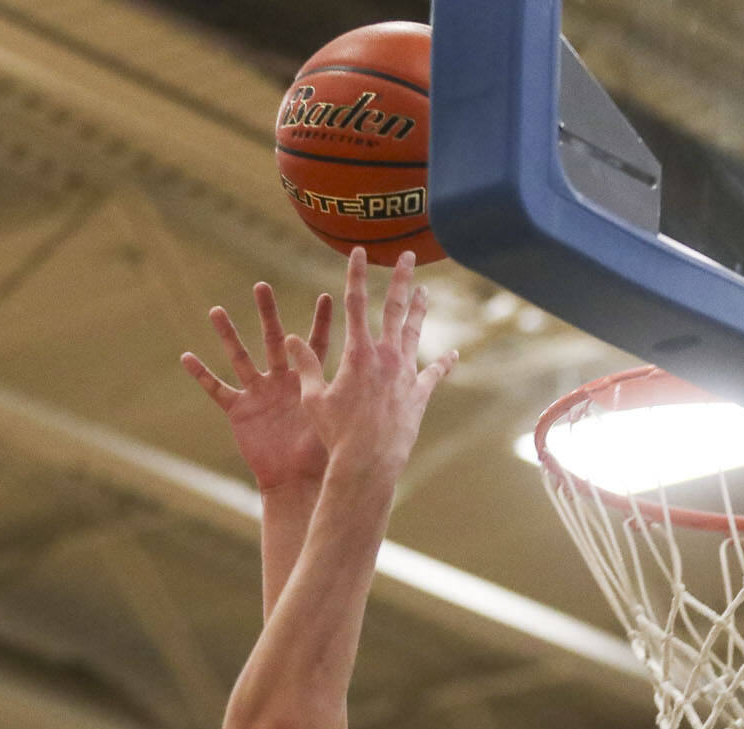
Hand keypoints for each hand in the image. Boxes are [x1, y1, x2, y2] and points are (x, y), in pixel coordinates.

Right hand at [184, 284, 334, 491]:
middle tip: (262, 285)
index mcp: (307, 382)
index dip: (321, 321)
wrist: (298, 482)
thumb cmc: (320, 454)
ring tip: (215, 310)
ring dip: (228, 335)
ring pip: (241, 358)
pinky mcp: (240, 410)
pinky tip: (185, 357)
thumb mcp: (331, 418)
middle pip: (274, 341)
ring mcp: (258, 393)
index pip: (316, 344)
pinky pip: (217, 390)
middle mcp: (281, 381)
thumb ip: (344, 393)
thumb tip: (383, 376)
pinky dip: (201, 375)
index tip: (329, 296)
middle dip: (268, 313)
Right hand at [284, 248, 456, 483]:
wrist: (368, 463)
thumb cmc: (335, 434)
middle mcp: (386, 357)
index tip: (358, 251)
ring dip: (419, 310)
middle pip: (394, 308)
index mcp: (357, 353)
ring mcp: (406, 375)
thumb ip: (305, 365)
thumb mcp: (313, 398)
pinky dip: (443, 363)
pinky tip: (454, 354)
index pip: (355, 303)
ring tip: (425, 290)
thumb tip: (290, 339)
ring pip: (414, 333)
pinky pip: (434, 374)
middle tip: (407, 256)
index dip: (355, 274)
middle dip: (400, 279)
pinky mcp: (419, 396)